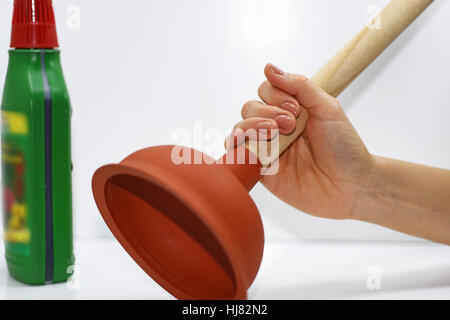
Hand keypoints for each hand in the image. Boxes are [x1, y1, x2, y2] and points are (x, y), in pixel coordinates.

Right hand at [229, 64, 373, 219]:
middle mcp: (276, 126)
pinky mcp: (260, 169)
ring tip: (275, 134)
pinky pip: (236, 154)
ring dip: (253, 126)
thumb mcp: (327, 107)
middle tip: (291, 125)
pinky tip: (250, 145)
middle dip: (267, 112)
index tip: (296, 108)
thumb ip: (299, 85)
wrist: (350, 186)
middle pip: (250, 107)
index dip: (275, 95)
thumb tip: (269, 67)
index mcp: (292, 109)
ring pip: (240, 127)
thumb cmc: (344, 148)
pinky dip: (235, 146)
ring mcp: (267, 148)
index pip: (266, 90)